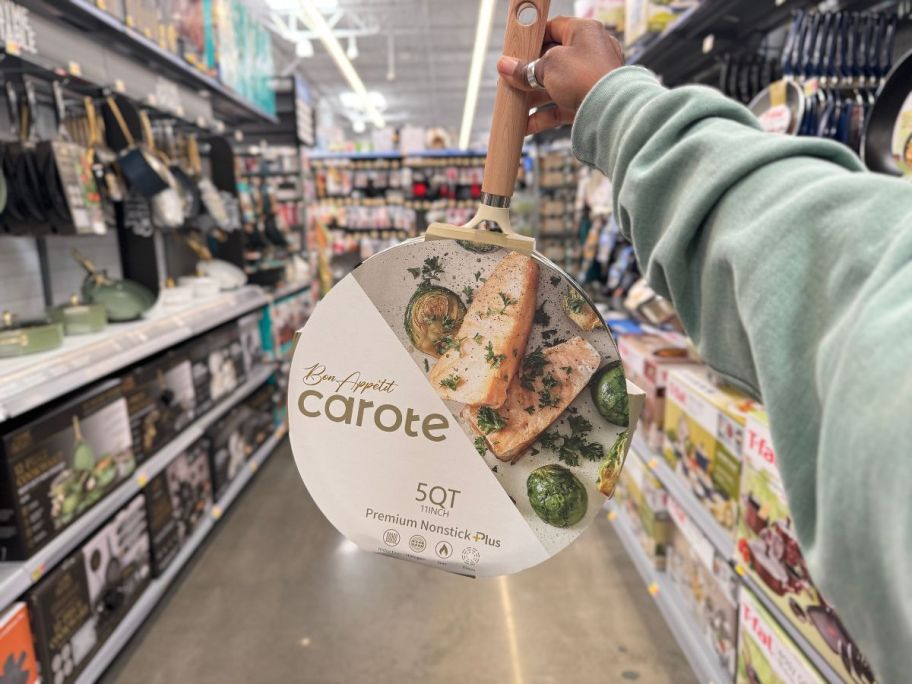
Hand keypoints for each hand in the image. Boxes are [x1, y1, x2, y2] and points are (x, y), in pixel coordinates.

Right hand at [496, 17, 624, 134]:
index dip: (532, 39)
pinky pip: (562, 106)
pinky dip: (544, 116)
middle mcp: (591, 52)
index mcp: (584, 31)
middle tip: (510, 79)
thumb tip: (505, 66)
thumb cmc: (586, 78)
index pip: (553, 28)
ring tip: (514, 104)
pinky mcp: (590, 101)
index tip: (516, 50)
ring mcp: (591, 79)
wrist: (612, 112)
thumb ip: (525, 69)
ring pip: (556, 85)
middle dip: (529, 73)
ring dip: (533, 96)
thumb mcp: (548, 67)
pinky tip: (526, 125)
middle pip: (552, 60)